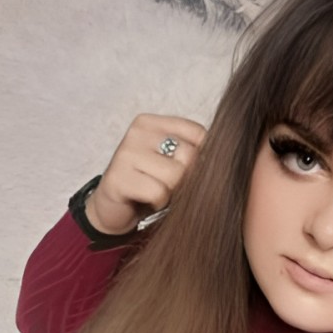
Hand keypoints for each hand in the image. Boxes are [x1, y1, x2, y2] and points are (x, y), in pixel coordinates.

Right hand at [85, 114, 206, 234]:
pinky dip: (157, 203)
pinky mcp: (118, 178)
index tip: (187, 172)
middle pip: (189, 155)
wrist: (112, 209)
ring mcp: (126, 153)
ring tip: (155, 192)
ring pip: (175, 176)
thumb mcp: (171, 163)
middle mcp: (138, 132)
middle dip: (185, 179)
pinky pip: (158, 193)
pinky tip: (145, 200)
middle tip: (168, 186)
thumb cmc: (147, 185)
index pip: (198, 133)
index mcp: (153, 123)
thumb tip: (220, 163)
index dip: (202, 159)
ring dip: (171, 193)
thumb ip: (191, 155)